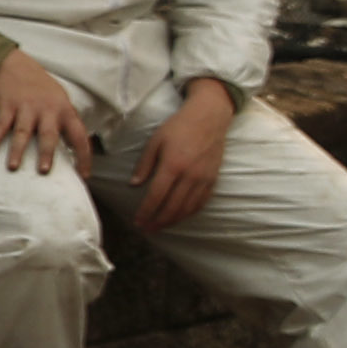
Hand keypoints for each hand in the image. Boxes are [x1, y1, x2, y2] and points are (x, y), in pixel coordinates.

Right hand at [0, 49, 98, 175]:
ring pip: (22, 132)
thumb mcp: (59, 100)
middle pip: (48, 134)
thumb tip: (74, 148)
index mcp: (65, 110)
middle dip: (46, 153)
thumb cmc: (39, 87)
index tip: (83, 175)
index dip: (84, 157)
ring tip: (13, 167)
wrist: (13, 64)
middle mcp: (47, 109)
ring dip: (17, 150)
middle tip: (43, 171)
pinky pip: (0, 125)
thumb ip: (65, 122)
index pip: (80, 136)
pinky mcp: (6, 105)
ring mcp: (26, 106)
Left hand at [131, 80, 236, 231]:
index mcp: (173, 165)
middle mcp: (190, 175)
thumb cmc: (178, 127)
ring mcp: (204, 179)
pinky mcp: (213, 179)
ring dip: (173, 221)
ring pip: (188, 208)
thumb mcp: (155, 141)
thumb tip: (133, 185)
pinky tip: (180, 217)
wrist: (209, 118)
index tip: (137, 222)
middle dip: (158, 221)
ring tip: (160, 226)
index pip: (156, 196)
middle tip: (146, 229)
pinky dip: (190, 213)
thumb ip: (144, 165)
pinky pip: (201, 202)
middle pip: (172, 207)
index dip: (146, 212)